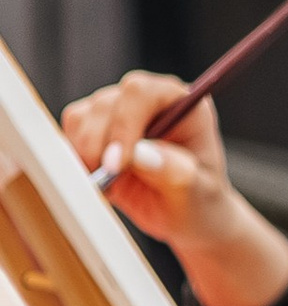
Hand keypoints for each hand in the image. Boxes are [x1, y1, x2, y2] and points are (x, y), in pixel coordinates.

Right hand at [60, 73, 287, 305]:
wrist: (183, 213)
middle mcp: (147, 100)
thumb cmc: (198, 199)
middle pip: (105, 104)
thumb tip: (139, 154)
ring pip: (82, 118)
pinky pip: (71, 134)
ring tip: (113, 185)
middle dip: (99, 147)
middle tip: (109, 183)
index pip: (141, 92)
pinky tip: (100, 180)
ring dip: (86, 155)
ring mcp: (118, 112)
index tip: (118, 164)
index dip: (123, 124)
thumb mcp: (194, 191)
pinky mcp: (95, 129)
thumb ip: (172, 170)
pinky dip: (76, 159)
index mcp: (181, 103)